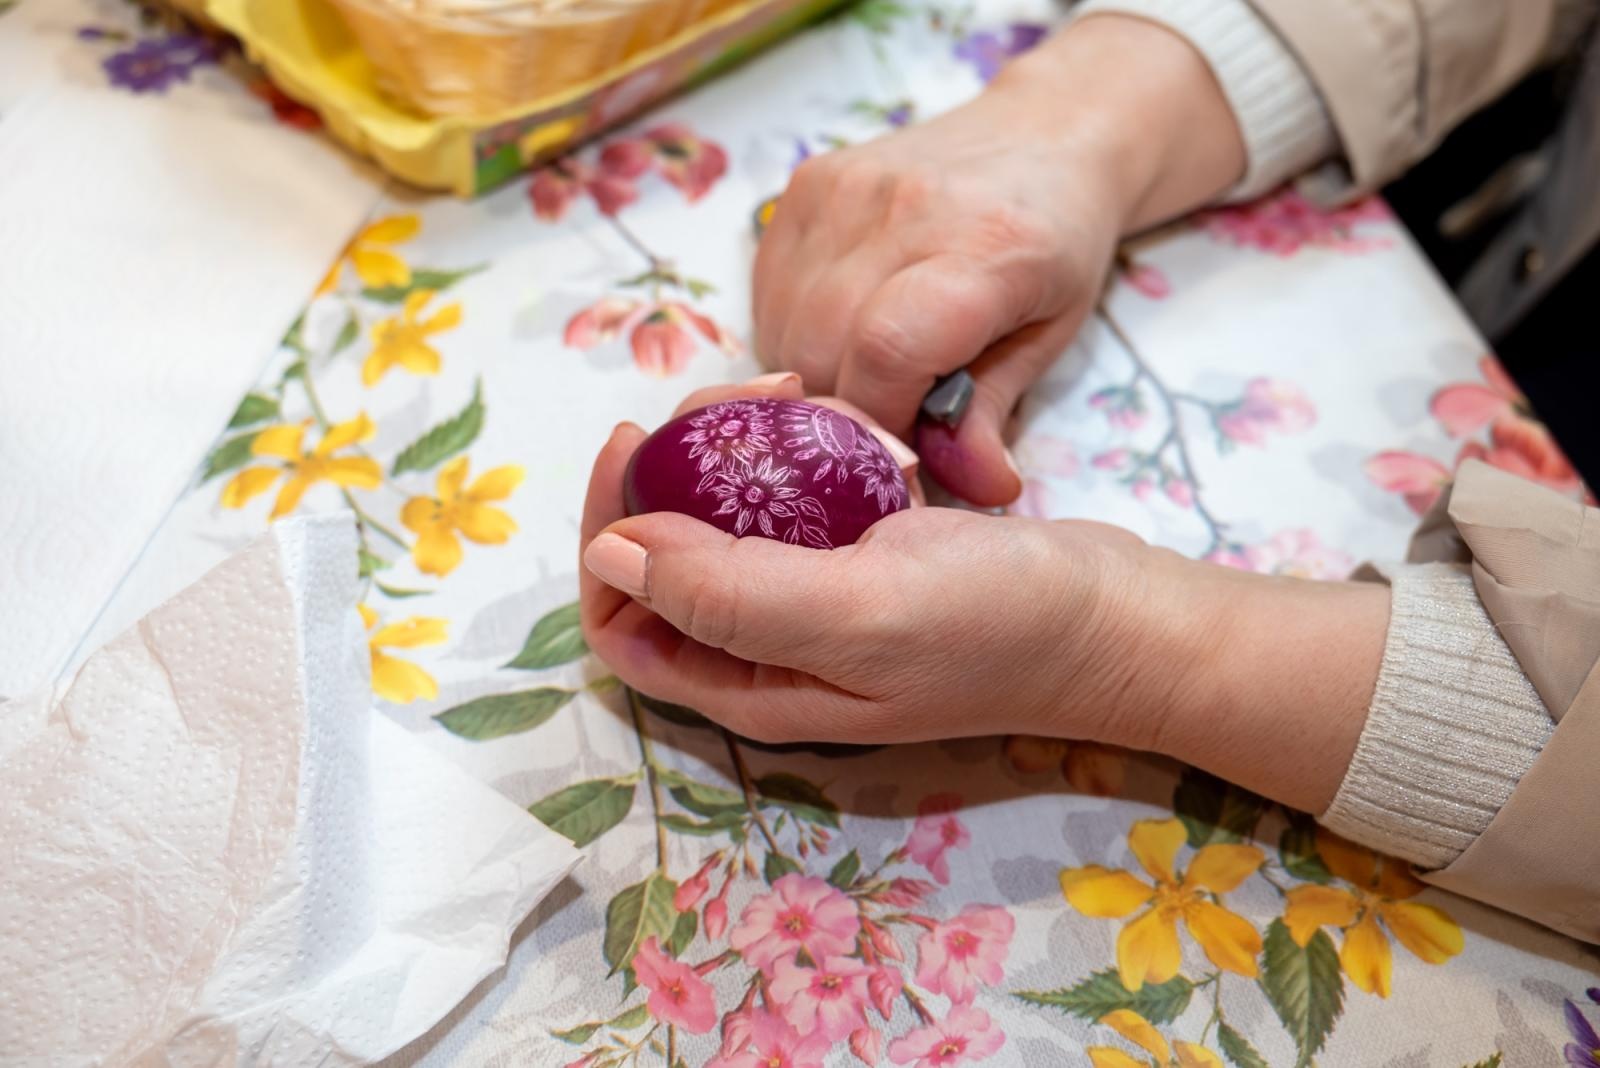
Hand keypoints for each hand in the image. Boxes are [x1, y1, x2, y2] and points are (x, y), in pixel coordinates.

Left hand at [580, 383, 1389, 811]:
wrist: (1114, 617)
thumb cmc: (996, 624)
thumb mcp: (856, 613)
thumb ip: (728, 594)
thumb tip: (608, 554)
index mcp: (749, 683)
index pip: (623, 621)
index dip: (607, 537)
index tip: (637, 445)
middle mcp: (767, 650)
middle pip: (663, 561)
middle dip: (667, 473)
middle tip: (725, 398)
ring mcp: (813, 603)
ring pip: (722, 520)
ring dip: (729, 447)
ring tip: (786, 388)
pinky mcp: (857, 559)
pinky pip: (788, 499)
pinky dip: (790, 448)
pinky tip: (827, 405)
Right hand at [753, 15, 1246, 505]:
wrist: (1044, 137)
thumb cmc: (1055, 246)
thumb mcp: (1049, 338)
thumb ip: (996, 415)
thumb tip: (977, 493)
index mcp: (984, 247)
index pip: (886, 352)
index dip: (881, 422)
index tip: (906, 446)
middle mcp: (903, 206)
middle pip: (820, 352)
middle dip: (845, 412)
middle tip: (890, 414)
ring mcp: (842, 189)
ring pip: (782, 332)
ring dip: (814, 377)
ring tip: (871, 369)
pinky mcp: (802, 185)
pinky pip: (768, 297)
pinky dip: (794, 334)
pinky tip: (842, 328)